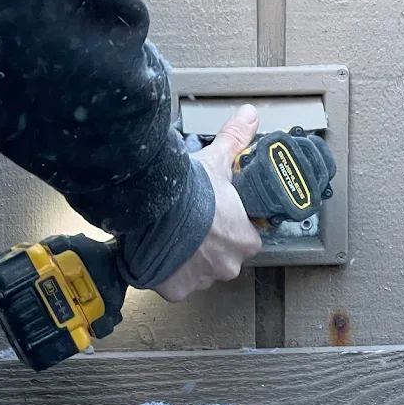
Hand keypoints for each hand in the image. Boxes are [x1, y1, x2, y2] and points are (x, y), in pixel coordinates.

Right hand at [155, 105, 262, 302]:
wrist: (153, 204)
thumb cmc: (190, 188)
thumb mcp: (217, 161)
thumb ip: (236, 141)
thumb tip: (250, 115)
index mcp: (245, 242)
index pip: (244, 240)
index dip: (228, 228)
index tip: (213, 218)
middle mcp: (227, 267)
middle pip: (221, 260)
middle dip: (207, 247)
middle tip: (190, 226)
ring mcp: (201, 282)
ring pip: (197, 274)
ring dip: (187, 260)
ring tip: (171, 236)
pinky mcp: (175, 290)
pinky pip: (173, 285)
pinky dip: (166, 273)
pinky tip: (158, 253)